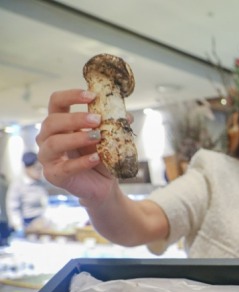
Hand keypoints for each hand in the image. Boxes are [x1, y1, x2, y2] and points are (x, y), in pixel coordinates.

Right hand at [36, 89, 115, 204]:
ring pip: (54, 143)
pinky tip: (96, 158)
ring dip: (77, 138)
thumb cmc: (101, 157)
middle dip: (75, 119)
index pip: (57, 102)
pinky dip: (82, 162)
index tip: (92, 96)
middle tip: (97, 120)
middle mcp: (48, 137)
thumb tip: (127, 116)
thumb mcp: (108, 138)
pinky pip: (64, 168)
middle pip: (52, 121)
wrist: (104, 184)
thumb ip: (114, 126)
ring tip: (97, 137)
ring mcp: (48, 157)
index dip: (71, 96)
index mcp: (60, 123)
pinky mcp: (54, 175)